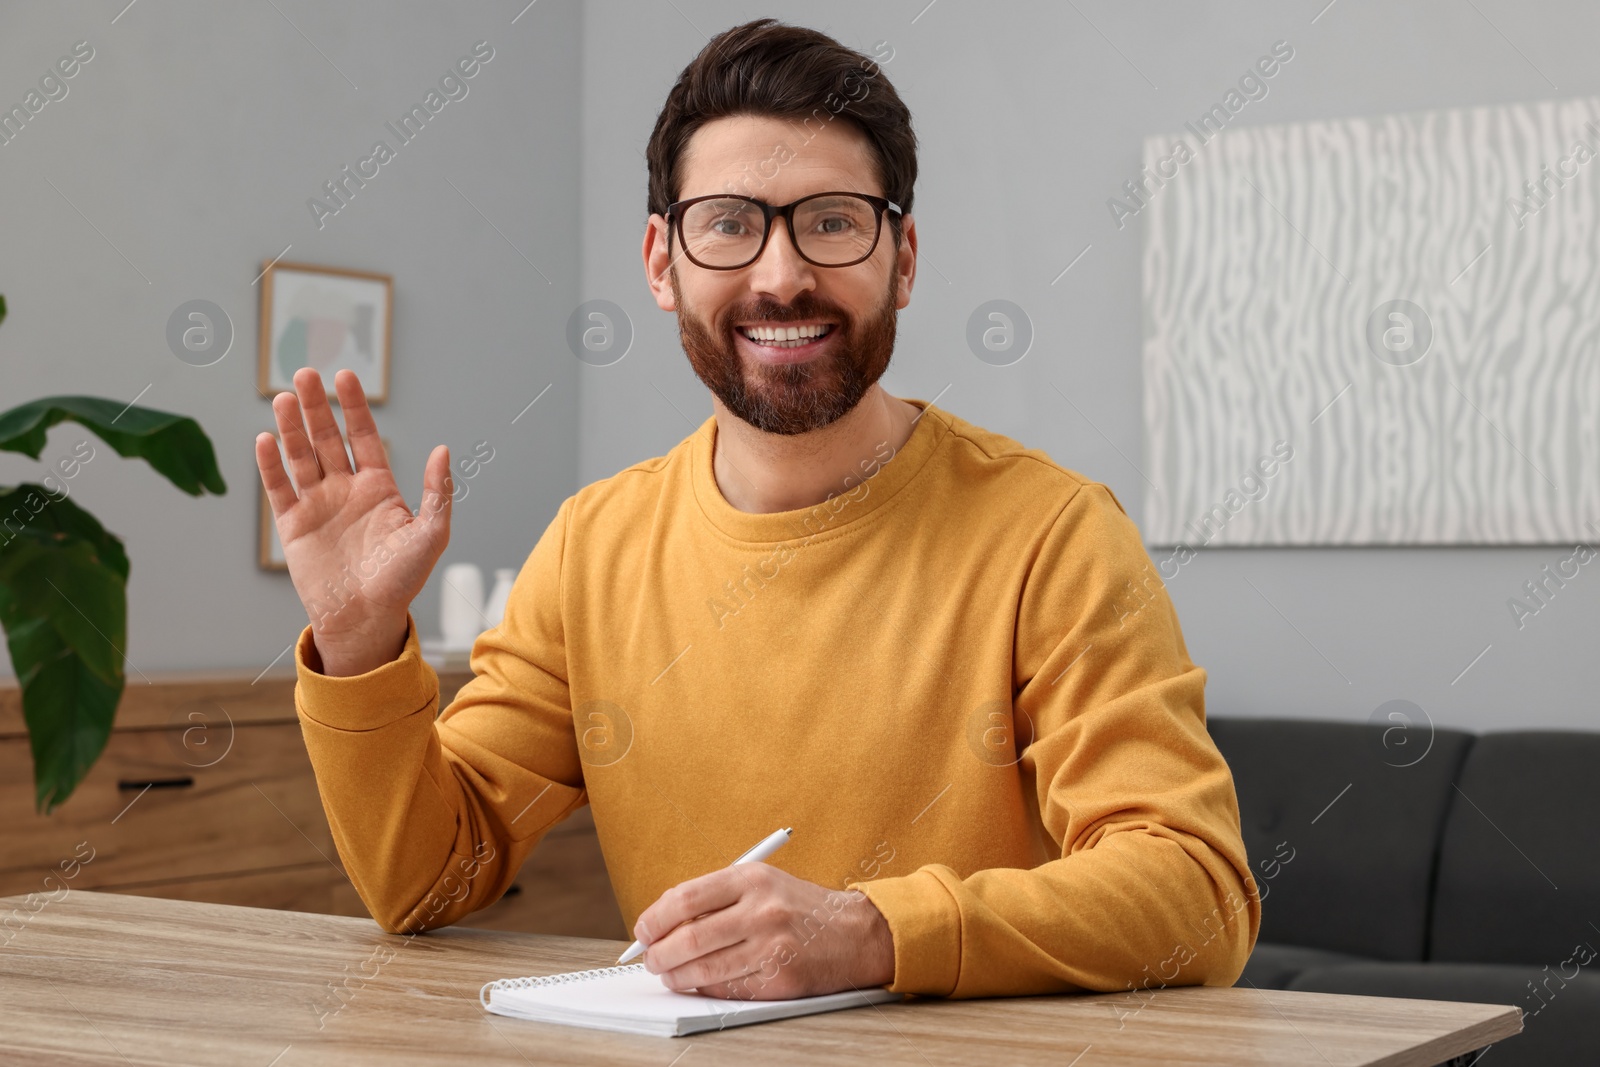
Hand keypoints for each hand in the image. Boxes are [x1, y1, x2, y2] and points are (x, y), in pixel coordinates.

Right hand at [255, 368, 452, 675]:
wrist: (366, 618)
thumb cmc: (402, 580)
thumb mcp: (431, 534)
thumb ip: (437, 492)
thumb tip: (443, 449)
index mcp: (378, 488)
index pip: (363, 437)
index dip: (354, 408)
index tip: (346, 376)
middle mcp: (346, 490)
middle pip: (327, 439)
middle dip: (317, 407)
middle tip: (305, 373)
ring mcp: (317, 505)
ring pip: (300, 457)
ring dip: (292, 427)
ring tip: (284, 397)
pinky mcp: (293, 525)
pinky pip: (279, 488)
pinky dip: (271, 464)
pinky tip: (266, 439)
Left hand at [632, 863, 894, 999]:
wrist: (857, 932)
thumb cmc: (801, 907)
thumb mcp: (762, 884)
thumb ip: (717, 897)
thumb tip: (664, 922)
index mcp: (752, 878)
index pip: (684, 898)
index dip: (654, 919)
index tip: (643, 930)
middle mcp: (762, 910)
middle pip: (689, 938)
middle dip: (658, 954)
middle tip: (650, 959)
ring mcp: (772, 946)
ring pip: (704, 969)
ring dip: (676, 976)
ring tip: (669, 974)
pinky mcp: (781, 979)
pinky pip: (729, 988)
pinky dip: (706, 988)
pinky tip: (699, 983)